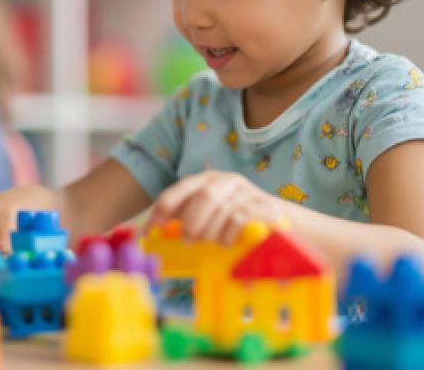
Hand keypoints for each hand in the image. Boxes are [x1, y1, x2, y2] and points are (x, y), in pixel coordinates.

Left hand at [143, 170, 284, 245]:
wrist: (273, 220)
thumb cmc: (232, 219)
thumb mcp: (205, 215)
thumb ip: (180, 218)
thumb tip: (149, 232)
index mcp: (206, 180)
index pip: (180, 188)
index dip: (163, 208)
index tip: (152, 229)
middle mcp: (225, 181)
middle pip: (204, 197)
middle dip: (192, 222)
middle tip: (188, 240)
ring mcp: (245, 191)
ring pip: (221, 210)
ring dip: (211, 232)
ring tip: (210, 242)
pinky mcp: (262, 205)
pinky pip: (239, 220)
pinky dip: (228, 236)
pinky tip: (226, 243)